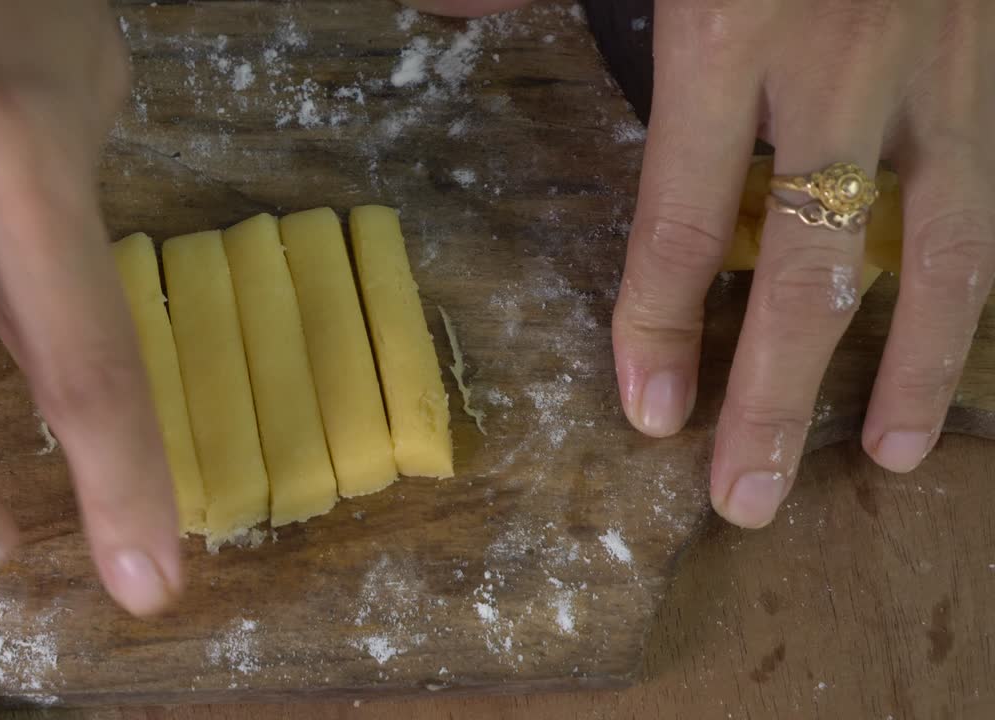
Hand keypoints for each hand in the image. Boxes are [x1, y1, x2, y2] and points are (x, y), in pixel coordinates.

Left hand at [414, 0, 993, 527]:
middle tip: (749, 496)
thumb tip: (437, 9)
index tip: (648, 414)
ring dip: (909, 363)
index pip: (685, 217)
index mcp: (733, 27)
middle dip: (776, 394)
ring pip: (936, 246)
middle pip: (811, 266)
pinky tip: (951, 338)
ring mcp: (940, 67)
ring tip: (885, 454)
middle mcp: (843, 63)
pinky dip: (970, 274)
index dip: (662, 324)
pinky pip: (986, 190)